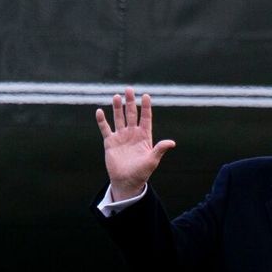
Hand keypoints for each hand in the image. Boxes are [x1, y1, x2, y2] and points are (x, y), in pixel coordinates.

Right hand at [95, 86, 175, 200]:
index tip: (146, 95)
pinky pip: (105, 129)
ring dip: (117, 108)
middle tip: (128, 89)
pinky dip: (102, 121)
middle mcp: (133, 134)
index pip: (146, 118)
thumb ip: (160, 149)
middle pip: (132, 114)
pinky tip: (99, 111)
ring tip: (116, 96)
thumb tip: (172, 142)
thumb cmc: (142, 172)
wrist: (127, 182)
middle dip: (130, 102)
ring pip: (119, 118)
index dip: (146, 107)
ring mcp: (121, 137)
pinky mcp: (110, 142)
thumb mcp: (152, 160)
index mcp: (144, 136)